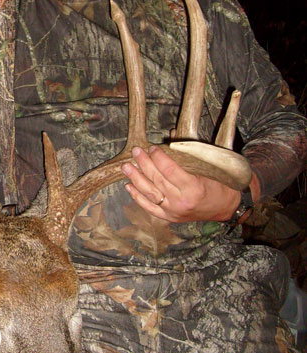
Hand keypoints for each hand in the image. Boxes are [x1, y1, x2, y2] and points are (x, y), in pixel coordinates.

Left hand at [121, 146, 247, 223]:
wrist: (225, 208)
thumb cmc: (219, 184)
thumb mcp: (208, 168)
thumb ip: (190, 153)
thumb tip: (172, 135)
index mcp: (193, 188)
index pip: (170, 170)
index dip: (158, 157)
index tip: (152, 148)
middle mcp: (181, 201)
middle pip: (157, 180)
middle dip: (144, 164)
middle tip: (135, 152)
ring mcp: (173, 211)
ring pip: (150, 193)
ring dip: (136, 179)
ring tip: (126, 167)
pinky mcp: (169, 217)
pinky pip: (149, 207)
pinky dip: (138, 197)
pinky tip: (129, 186)